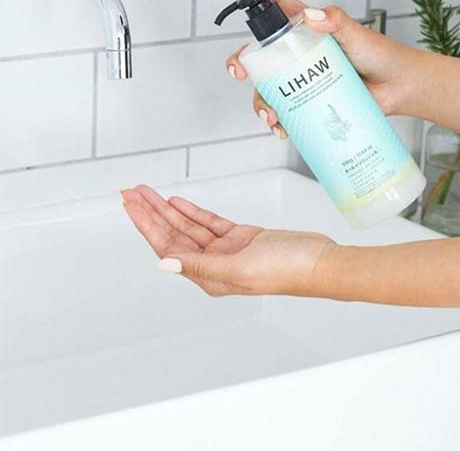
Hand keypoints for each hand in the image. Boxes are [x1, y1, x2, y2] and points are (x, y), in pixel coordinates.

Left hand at [121, 185, 333, 296]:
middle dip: (151, 213)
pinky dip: (194, 211)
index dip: (147, 225)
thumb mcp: (240, 267)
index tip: (131, 206)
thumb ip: (202, 264)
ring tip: (148, 192)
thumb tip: (165, 264)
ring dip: (168, 209)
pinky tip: (179, 202)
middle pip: (174, 235)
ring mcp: (227, 250)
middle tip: (131, 193)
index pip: (168, 248)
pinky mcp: (241, 237)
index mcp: (209, 276)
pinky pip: (210, 222)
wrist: (319, 260)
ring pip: (189, 226)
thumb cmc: (287, 269)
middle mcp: (213, 264)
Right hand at [226, 0, 414, 138]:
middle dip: (242, 63)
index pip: (277, 7)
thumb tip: (312, 15)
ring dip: (261, 103)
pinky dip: (279, 122)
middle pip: (261, 56)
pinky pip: (287, 111)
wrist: (399, 87)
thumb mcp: (357, 33)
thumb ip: (336, 21)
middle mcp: (300, 54)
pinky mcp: (311, 101)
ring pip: (269, 89)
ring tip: (271, 116)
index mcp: (307, 29)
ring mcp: (303, 79)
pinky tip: (283, 129)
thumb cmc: (381, 55)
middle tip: (239, 72)